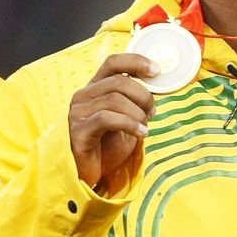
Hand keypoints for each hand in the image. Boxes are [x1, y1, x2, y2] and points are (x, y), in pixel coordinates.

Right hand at [68, 53, 156, 195]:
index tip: (157, 71)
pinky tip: (140, 134)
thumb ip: (135, 102)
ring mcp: (78, 113)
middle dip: (143, 95)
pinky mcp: (78, 130)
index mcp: (95, 88)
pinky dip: (129, 124)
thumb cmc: (107, 146)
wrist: (88, 175)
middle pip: (119, 81)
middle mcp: (83, 96)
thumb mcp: (125, 119)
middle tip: (153, 112)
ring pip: (114, 99)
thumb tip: (158, 87)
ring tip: (145, 127)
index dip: (136, 61)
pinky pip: (107, 118)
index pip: (113, 62)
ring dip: (137, 112)